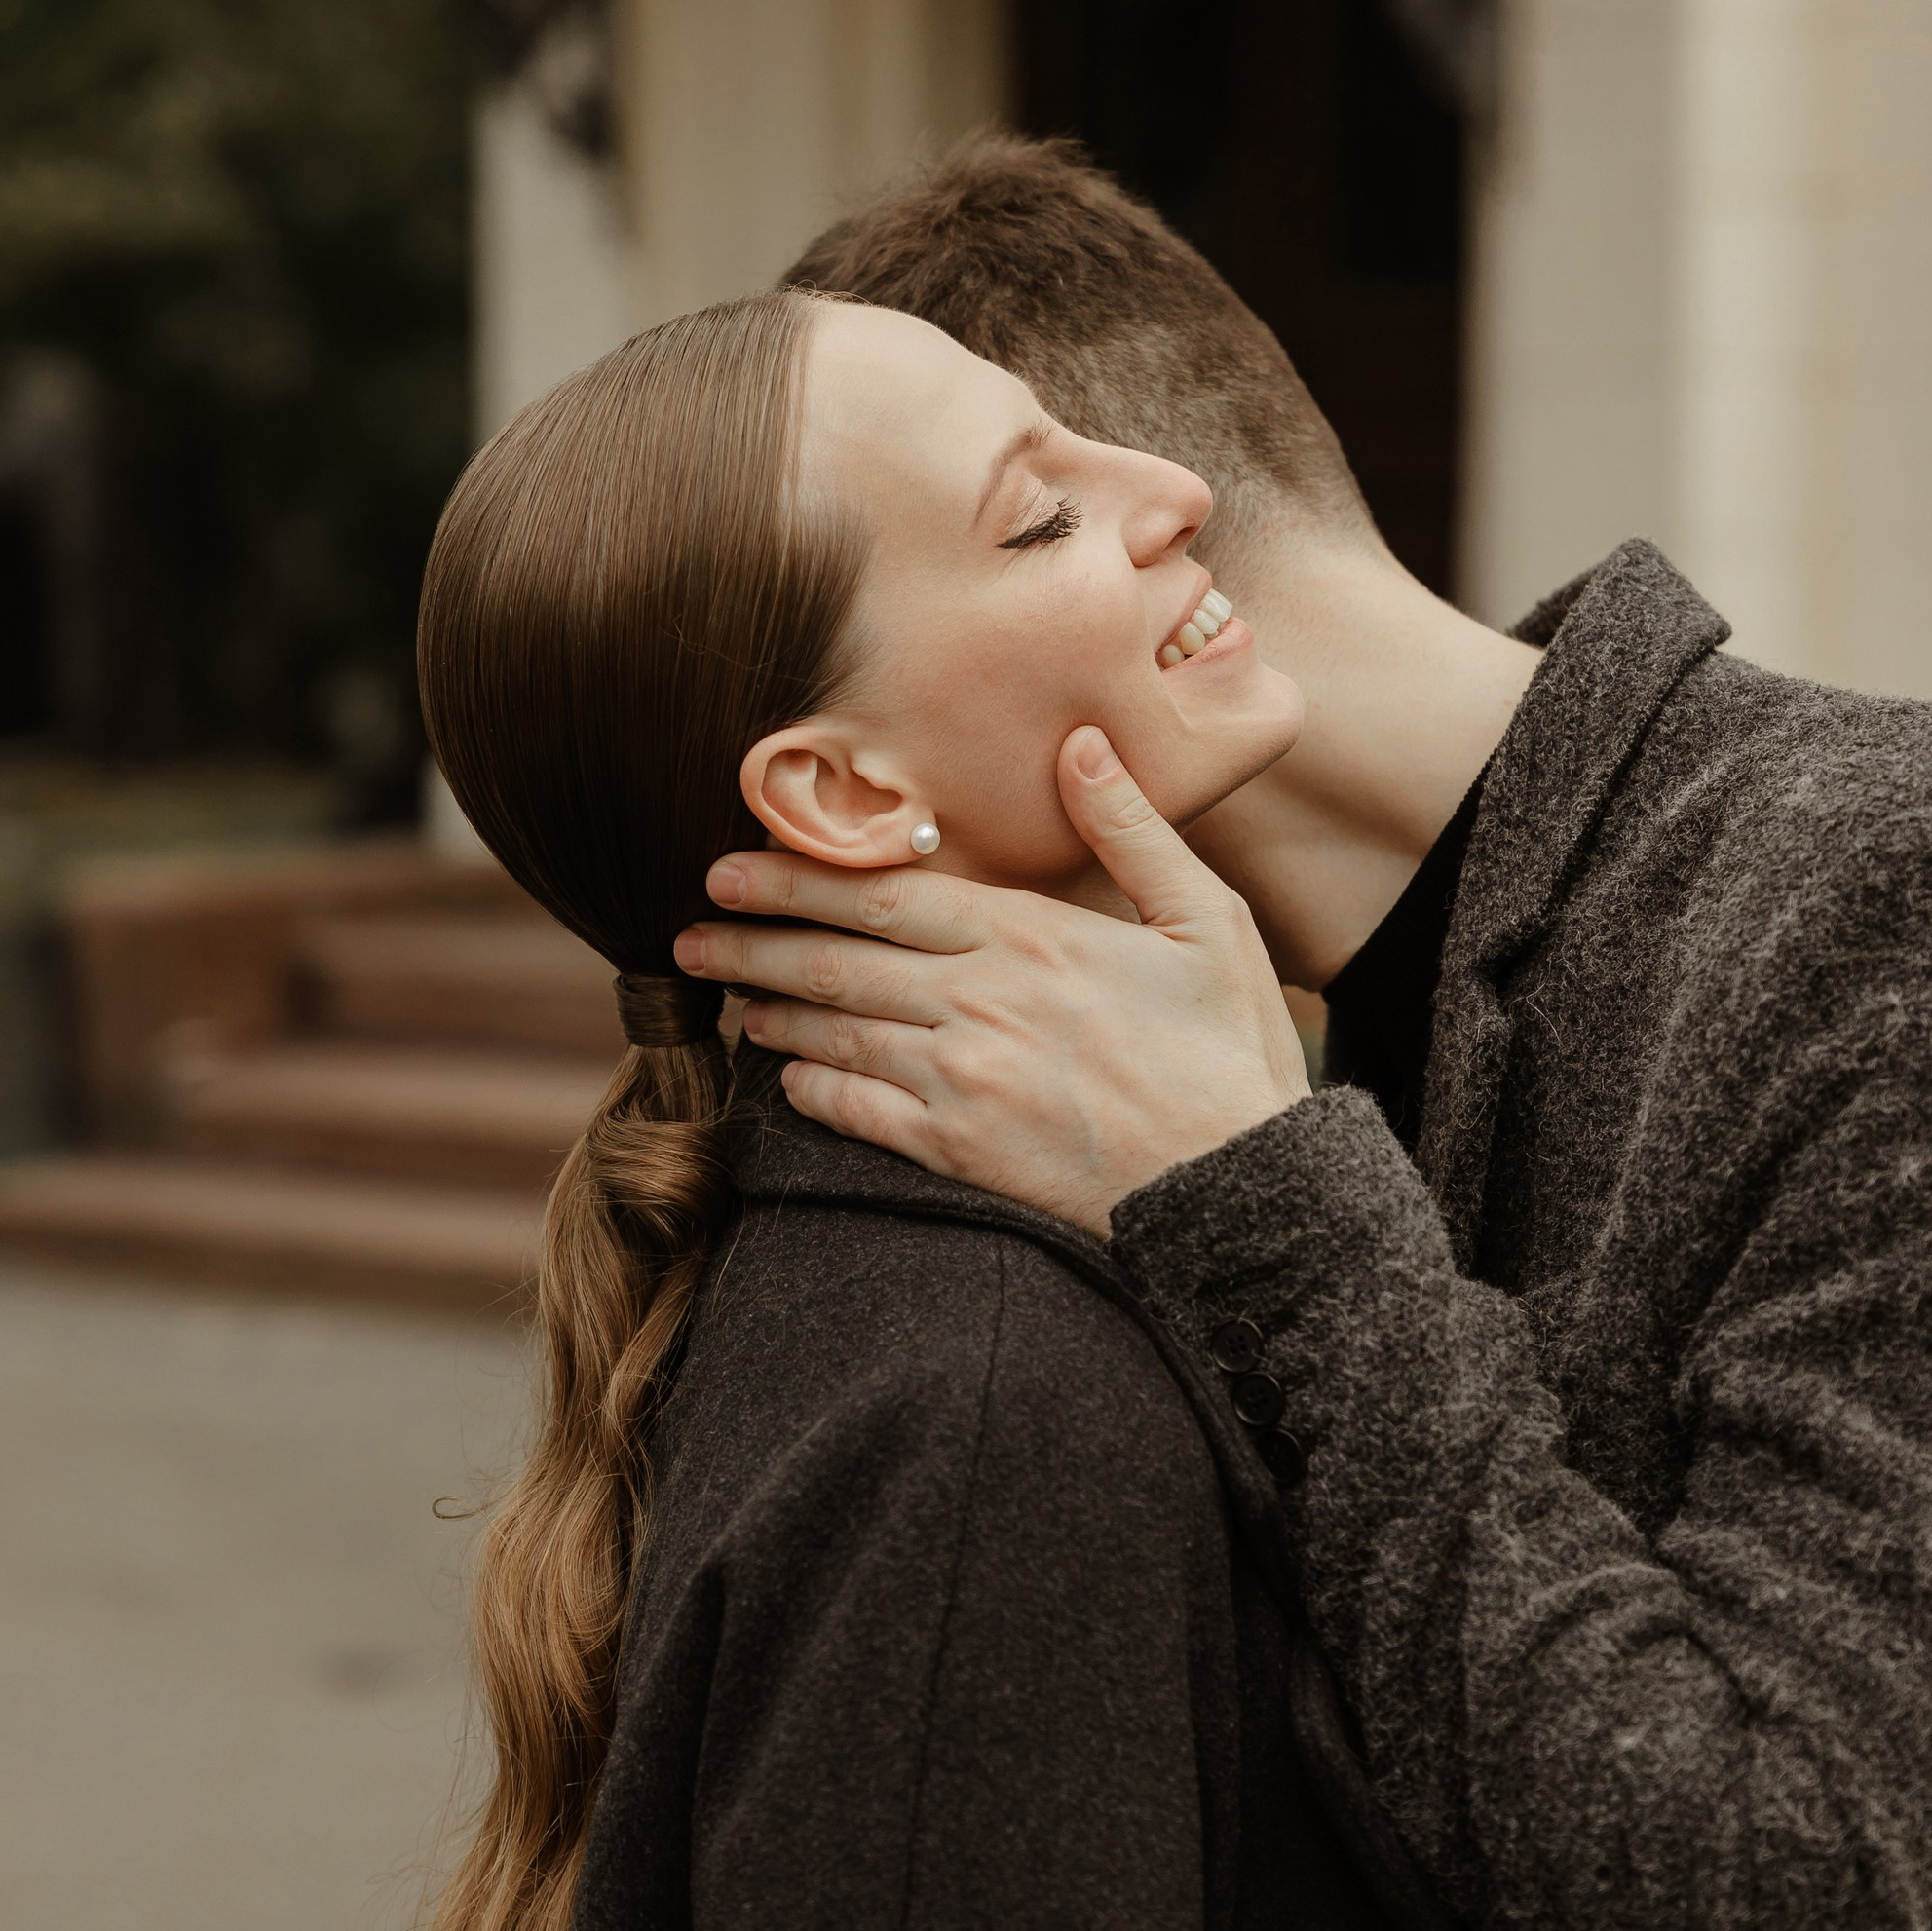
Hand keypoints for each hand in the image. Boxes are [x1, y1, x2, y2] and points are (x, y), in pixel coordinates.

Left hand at [674, 726, 1308, 1235]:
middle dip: (752, 939)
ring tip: (724, 992)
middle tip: (689, 927)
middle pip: (837, 960)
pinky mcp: (958, 1150)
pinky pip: (854, 1112)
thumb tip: (1080, 743)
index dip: (797, 879)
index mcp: (1030, 937)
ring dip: (768, 1009)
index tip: (731, 865)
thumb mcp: (1208, 920)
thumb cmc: (1231, 1049)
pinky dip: (806, 1088)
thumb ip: (1133, 830)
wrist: (1242, 1186)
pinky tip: (783, 1074)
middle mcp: (979, 1001)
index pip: (885, 894)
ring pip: (832, 1033)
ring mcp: (961, 1080)